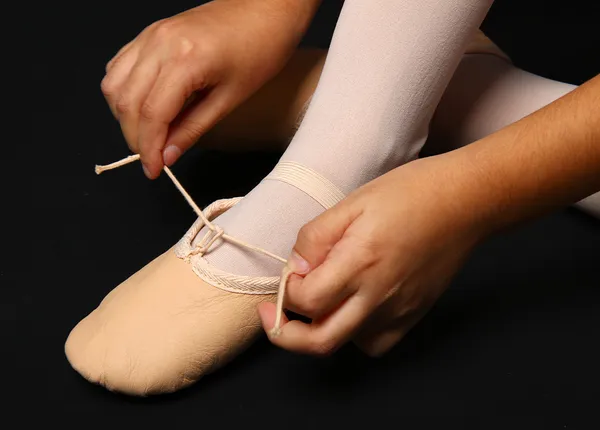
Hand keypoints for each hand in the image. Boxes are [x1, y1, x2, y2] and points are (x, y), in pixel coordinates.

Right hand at [101, 0, 317, 177]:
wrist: (265, 10)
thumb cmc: (260, 50)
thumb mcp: (230, 99)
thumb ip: (193, 129)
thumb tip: (167, 156)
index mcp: (184, 60)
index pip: (151, 114)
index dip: (148, 148)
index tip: (153, 171)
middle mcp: (159, 43)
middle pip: (127, 101)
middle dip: (135, 137)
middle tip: (153, 159)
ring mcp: (151, 34)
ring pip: (114, 84)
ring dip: (125, 116)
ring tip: (149, 136)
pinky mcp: (150, 32)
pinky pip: (120, 66)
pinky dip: (124, 92)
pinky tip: (143, 108)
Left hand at [258, 154, 489, 356]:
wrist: (464, 202)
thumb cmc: (409, 193)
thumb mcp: (353, 201)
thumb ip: (317, 237)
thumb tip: (296, 267)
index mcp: (359, 263)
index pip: (306, 300)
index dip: (286, 290)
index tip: (288, 273)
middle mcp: (378, 296)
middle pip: (320, 341)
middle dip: (285, 334)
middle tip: (272, 313)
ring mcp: (399, 311)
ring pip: (347, 343)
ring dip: (322, 329)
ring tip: (321, 302)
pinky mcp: (414, 315)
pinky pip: (376, 342)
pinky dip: (355, 333)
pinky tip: (353, 308)